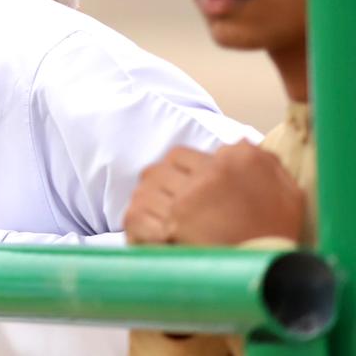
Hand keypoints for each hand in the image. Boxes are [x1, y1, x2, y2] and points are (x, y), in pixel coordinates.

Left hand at [125, 142, 305, 245]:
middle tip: (166, 207)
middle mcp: (210, 174)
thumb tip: (240, 144)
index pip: (183, 156)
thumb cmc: (282, 236)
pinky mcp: (171, 228)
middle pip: (160, 170)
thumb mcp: (286, 192)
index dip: (177, 174)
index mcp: (238, 161)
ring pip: (146, 189)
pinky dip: (138, 225)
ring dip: (148, 204)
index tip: (180, 190)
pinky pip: (136, 215)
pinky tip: (149, 236)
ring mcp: (186, 201)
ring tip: (158, 222)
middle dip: (159, 188)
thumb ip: (261, 162)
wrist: (278, 277)